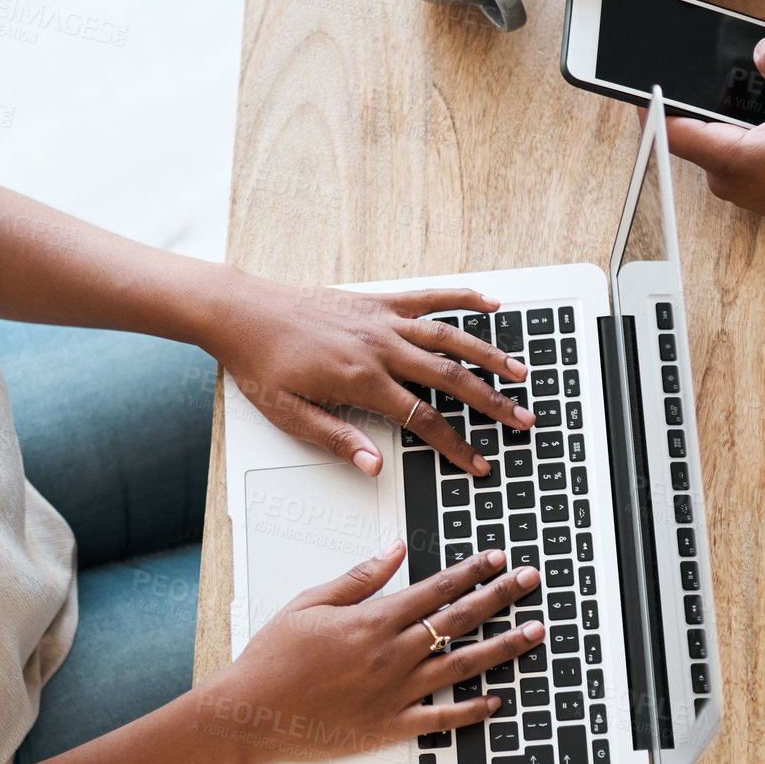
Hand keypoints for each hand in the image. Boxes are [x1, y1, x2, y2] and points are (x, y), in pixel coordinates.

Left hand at [205, 275, 533, 477]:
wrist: (241, 313)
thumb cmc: (261, 364)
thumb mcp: (290, 416)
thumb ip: (337, 439)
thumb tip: (376, 466)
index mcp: (362, 382)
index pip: (424, 420)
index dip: (457, 445)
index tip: (478, 463)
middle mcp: (381, 348)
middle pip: (452, 378)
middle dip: (492, 403)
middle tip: (523, 420)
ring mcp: (383, 320)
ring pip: (451, 337)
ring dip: (491, 354)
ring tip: (521, 372)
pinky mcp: (378, 301)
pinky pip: (430, 297)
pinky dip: (463, 298)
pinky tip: (490, 305)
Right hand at [208, 544, 544, 763]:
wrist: (251, 712)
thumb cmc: (273, 657)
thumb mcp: (311, 603)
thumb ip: (360, 578)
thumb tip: (395, 551)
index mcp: (373, 620)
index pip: (436, 588)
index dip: (472, 571)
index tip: (498, 559)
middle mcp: (391, 655)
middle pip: (459, 620)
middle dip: (500, 597)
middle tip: (530, 582)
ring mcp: (395, 693)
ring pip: (461, 666)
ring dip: (502, 648)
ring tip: (533, 634)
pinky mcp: (390, 726)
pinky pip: (441, 719)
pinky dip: (471, 711)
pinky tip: (495, 701)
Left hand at [666, 39, 764, 290]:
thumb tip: (763, 49)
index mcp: (731, 159)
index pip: (670, 130)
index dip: (652, 102)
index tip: (641, 80)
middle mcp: (731, 176)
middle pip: (714, 118)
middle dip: (739, 86)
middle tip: (762, 63)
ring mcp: (749, 183)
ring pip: (747, 126)